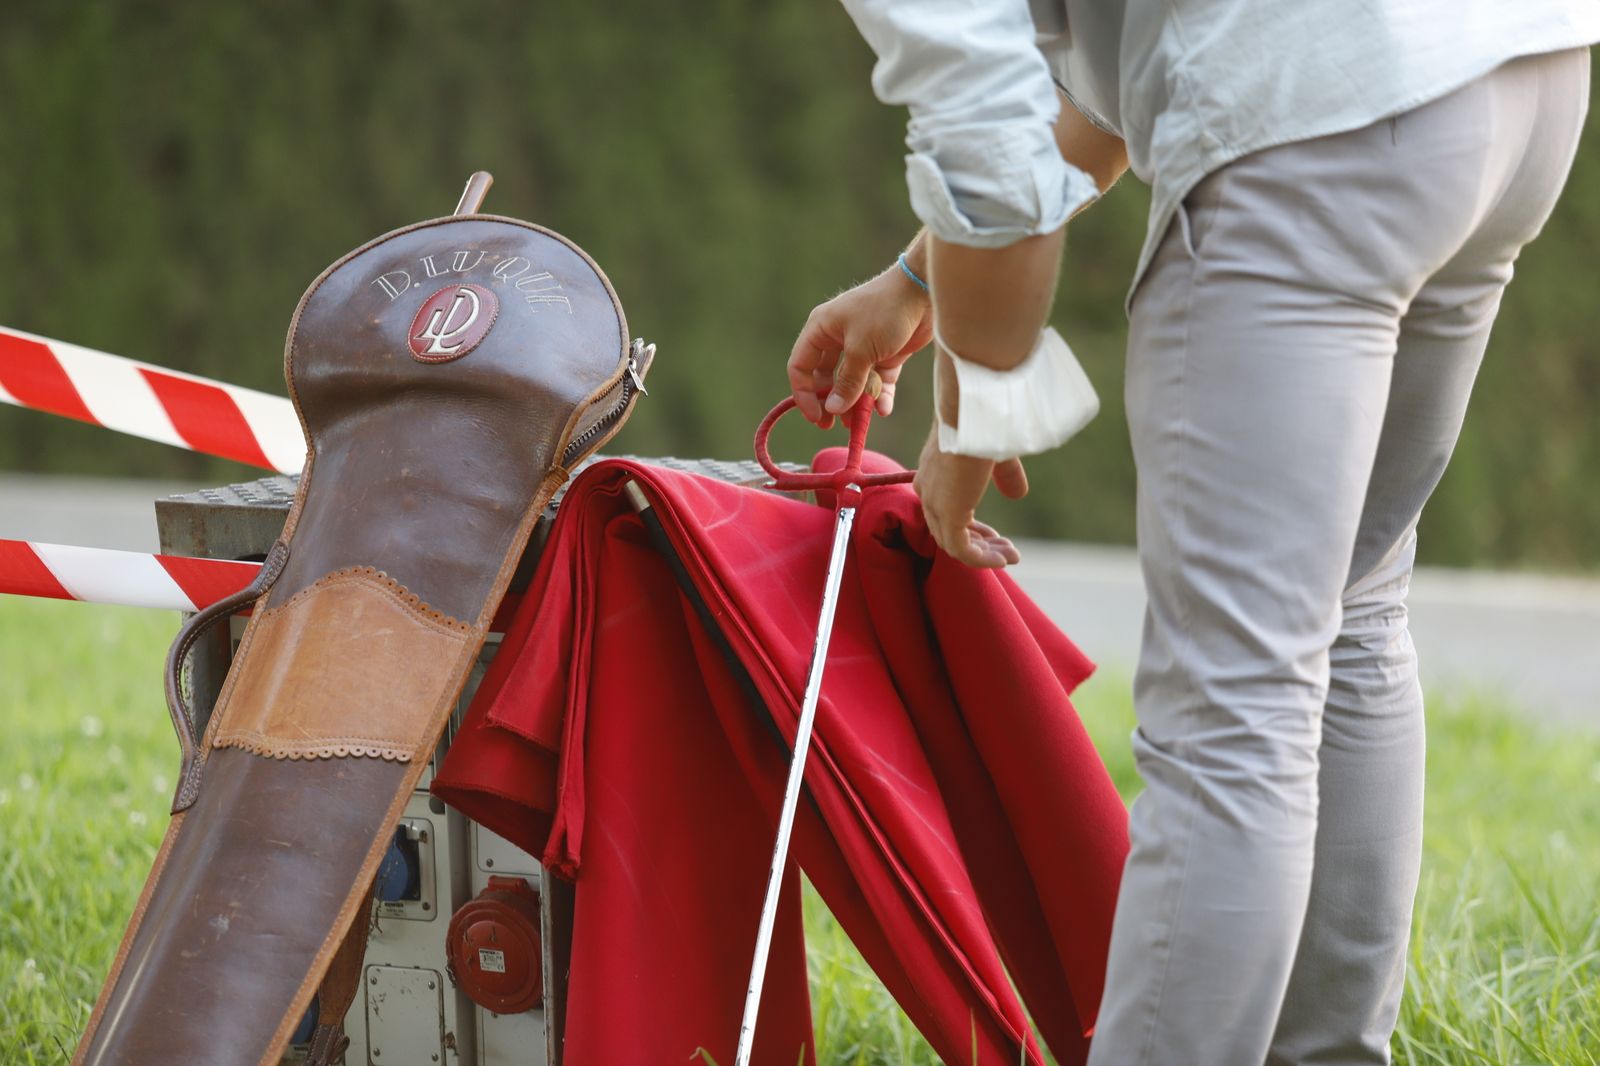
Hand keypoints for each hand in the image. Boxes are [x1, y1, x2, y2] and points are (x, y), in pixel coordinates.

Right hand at [788, 265, 931, 427]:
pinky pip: (877, 381)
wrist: (924, 292)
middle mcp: (838, 339)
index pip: (801, 367)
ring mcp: (862, 347)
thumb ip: (847, 382)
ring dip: (855, 403)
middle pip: (825, 378)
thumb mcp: (861, 350)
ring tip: (858, 423)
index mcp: (821, 330)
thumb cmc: (885, 311)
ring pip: (852, 383)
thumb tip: (833, 409)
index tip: (815, 416)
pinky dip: (879, 395)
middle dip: (829, 402)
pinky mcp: (886, 354)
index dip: (804, 394)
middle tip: (832, 426)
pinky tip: (883, 409)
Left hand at [912, 424, 1028, 567]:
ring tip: (1012, 557)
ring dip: (985, 554)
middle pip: (948, 531)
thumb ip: (1004, 475)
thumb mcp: (995, 452)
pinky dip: (981, 560)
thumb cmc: (983, 422)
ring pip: (955, 544)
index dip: (972, 528)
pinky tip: (1003, 560)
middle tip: (1007, 551)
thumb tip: (1018, 495)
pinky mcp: (947, 514)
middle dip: (981, 544)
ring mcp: (934, 503)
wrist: (973, 412)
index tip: (995, 537)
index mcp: (933, 473)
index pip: (945, 511)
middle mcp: (927, 490)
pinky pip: (961, 551)